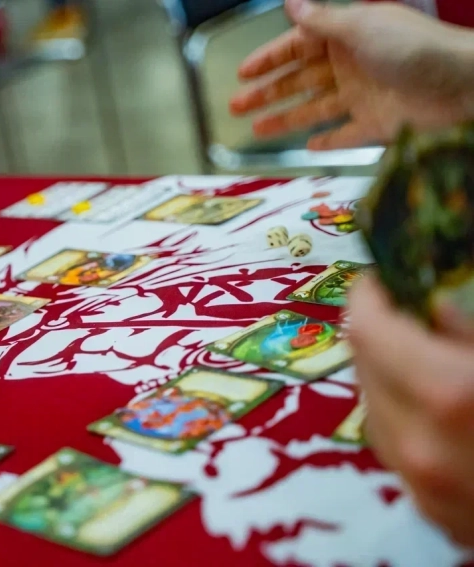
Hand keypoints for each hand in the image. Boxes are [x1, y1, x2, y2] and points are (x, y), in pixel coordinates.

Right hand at [229, 0, 473, 149]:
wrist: (461, 85)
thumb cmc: (414, 49)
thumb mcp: (360, 27)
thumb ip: (320, 20)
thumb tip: (290, 2)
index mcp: (347, 36)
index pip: (297, 46)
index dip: (269, 59)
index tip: (242, 72)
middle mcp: (352, 65)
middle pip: (300, 80)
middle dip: (267, 93)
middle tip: (236, 106)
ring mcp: (363, 97)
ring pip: (314, 109)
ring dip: (284, 119)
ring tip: (256, 131)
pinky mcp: (376, 126)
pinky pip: (344, 135)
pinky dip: (326, 141)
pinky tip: (307, 146)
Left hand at [349, 276, 473, 545]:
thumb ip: (472, 328)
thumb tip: (436, 305)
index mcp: (450, 394)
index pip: (368, 330)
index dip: (371, 295)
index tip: (382, 279)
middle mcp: (421, 447)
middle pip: (365, 368)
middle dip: (382, 332)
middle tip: (411, 313)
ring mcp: (423, 489)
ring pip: (374, 410)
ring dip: (389, 375)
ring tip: (426, 359)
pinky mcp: (432, 515)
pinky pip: (395, 449)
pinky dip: (405, 418)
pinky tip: (440, 410)